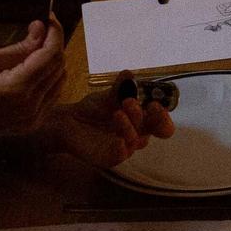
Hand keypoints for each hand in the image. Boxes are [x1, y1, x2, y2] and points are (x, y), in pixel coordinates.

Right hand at [0, 21, 67, 160]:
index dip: (54, 32)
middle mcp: (31, 105)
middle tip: (39, 30)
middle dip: (53, 45)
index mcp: (18, 88)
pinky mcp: (31, 124)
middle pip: (59, 67)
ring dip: (53, 62)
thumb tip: (40, 29)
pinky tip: (33, 69)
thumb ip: (17, 47)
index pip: (51, 54)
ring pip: (59, 81)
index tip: (49, 18)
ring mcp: (33, 118)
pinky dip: (49, 80)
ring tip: (34, 48)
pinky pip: (51, 96)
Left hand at [32, 84, 173, 168]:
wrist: (67, 121)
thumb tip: (130, 73)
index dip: (162, 116)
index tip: (154, 103)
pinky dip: (122, 143)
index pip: (161, 123)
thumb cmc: (92, 110)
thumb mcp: (108, 96)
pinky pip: (122, 154)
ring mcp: (125, 148)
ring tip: (117, 112)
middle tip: (133, 102)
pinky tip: (117, 136)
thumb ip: (120, 87)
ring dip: (131, 125)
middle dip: (150, 117)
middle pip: (155, 132)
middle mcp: (137, 135)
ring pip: (138, 140)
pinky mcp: (111, 157)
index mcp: (141, 121)